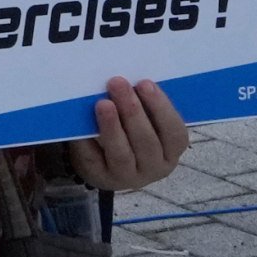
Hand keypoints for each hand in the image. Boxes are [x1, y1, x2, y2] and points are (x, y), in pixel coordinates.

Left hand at [64, 78, 190, 190]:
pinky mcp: (101, 178)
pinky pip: (94, 159)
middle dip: (132, 111)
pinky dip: (87, 140)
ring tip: (102, 103)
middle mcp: (153, 167)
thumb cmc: (131, 130)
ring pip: (122, 154)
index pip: (175, 133)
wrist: (105, 162)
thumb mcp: (145, 119)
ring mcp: (127, 176)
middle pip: (146, 142)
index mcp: (170, 151)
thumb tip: (127, 78)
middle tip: (117, 83)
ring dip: (112, 127)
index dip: (161, 108)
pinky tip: (82, 123)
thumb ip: (142, 103)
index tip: (145, 83)